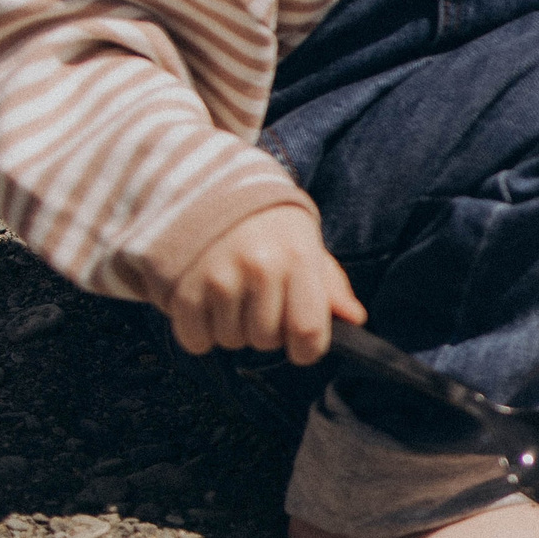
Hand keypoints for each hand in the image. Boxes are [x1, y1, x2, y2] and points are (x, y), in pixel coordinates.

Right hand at [164, 202, 364, 365]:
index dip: (306, 349)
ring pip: (230, 341)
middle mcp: (260, 267)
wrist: (212, 188)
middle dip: (264, 331)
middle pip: (265, 341)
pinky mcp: (183, 286)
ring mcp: (219, 276)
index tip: (299, 343)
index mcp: (298, 258)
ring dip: (231, 329)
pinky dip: (199, 332)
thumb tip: (355, 318)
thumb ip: (331, 286)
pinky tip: (207, 304)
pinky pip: (195, 339)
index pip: (308, 332)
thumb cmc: (270, 225)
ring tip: (232, 295)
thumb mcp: (307, 244)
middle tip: (258, 301)